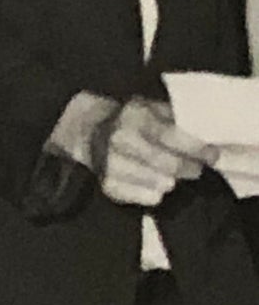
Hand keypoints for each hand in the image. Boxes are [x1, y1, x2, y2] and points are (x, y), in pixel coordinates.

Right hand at [91, 97, 217, 206]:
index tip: (212, 156)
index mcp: (135, 116)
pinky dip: (150, 195)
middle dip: (185, 167)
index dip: (193, 148)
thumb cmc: (133, 120)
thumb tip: (205, 135)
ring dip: (170, 182)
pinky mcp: (106, 184)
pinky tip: (160, 190)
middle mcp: (119, 140)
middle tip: (197, 169)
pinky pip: (134, 195)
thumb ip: (176, 120)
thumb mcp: (153, 108)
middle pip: (161, 161)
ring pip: (150, 180)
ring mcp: (110, 164)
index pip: (168, 135)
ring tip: (178, 179)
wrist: (92, 133)